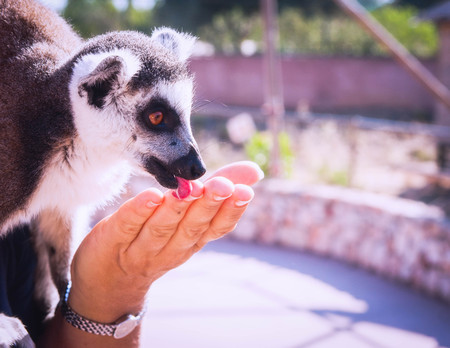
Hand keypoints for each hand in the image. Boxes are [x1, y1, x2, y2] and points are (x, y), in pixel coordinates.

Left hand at [68, 161, 262, 324]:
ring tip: (191, 188)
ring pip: (162, 228)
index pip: (216, 228)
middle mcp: (171, 248)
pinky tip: (151, 196)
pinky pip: (127, 226)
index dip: (231, 212)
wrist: (110, 282)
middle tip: (222, 186)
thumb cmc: (157, 241)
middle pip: (192, 227)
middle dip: (208, 206)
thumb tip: (254, 171)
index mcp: (192, 241)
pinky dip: (139, 212)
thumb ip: (216, 193)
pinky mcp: (112, 241)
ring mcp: (141, 248)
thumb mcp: (189, 219)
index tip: (244, 192)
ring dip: (178, 208)